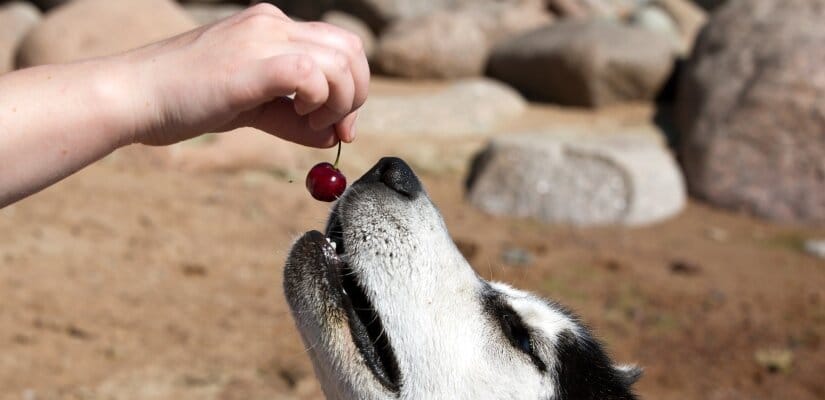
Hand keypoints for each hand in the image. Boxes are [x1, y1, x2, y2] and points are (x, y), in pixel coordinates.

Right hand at [118, 3, 368, 147]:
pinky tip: (300, 117)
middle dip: (356, 94)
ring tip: (310, 123)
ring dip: (341, 100)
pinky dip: (319, 100)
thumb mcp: (251, 107)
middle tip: (336, 127)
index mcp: (271, 27)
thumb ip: (293, 118)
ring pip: (340, 60)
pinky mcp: (250, 64)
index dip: (353, 86)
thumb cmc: (184, 101)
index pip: (339, 45)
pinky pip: (310, 75)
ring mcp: (261, 38)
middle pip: (350, 48)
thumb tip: (333, 136)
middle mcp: (271, 24)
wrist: (133, 96)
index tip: (340, 123)